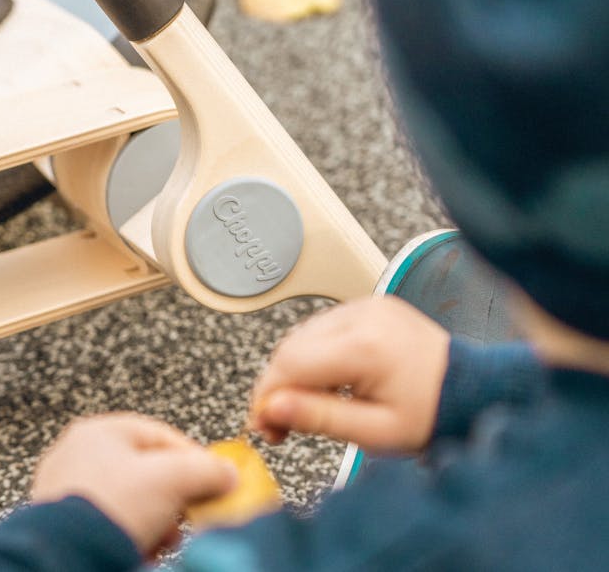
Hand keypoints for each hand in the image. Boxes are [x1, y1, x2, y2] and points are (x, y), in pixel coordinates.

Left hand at [31, 413, 236, 556]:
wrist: (68, 555)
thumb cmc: (112, 507)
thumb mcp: (172, 480)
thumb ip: (206, 470)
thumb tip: (228, 474)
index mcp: (100, 431)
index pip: (160, 435)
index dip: (193, 458)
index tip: (214, 479)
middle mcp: (77, 453)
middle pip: (144, 469)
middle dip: (174, 496)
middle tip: (191, 514)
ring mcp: (65, 487)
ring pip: (127, 499)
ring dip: (154, 519)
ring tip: (166, 539)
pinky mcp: (62, 520)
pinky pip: (107, 521)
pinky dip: (129, 533)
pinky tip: (142, 549)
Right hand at [250, 296, 450, 453]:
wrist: (474, 390)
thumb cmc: (433, 413)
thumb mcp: (374, 431)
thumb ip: (319, 417)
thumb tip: (273, 409)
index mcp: (365, 346)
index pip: (290, 362)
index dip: (267, 395)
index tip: (264, 424)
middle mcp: (363, 316)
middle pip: (291, 346)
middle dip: (277, 385)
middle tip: (280, 423)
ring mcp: (366, 306)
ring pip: (302, 336)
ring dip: (294, 370)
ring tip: (309, 404)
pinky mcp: (369, 306)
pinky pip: (323, 328)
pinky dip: (315, 355)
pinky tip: (328, 381)